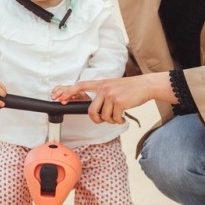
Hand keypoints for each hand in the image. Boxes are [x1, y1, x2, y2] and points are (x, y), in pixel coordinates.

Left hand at [52, 75, 170, 123]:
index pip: (80, 86)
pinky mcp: (119, 102)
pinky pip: (114, 118)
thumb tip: (94, 109)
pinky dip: (119, 121)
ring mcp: (111, 95)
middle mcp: (104, 88)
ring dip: (111, 120)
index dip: (68, 92)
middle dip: (96, 120)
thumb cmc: (129, 88)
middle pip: (91, 111)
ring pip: (104, 116)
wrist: (145, 86)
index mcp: (100, 84)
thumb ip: (102, 93)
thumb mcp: (112, 86)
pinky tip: (123, 117)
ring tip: (118, 116)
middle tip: (103, 120)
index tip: (59, 98)